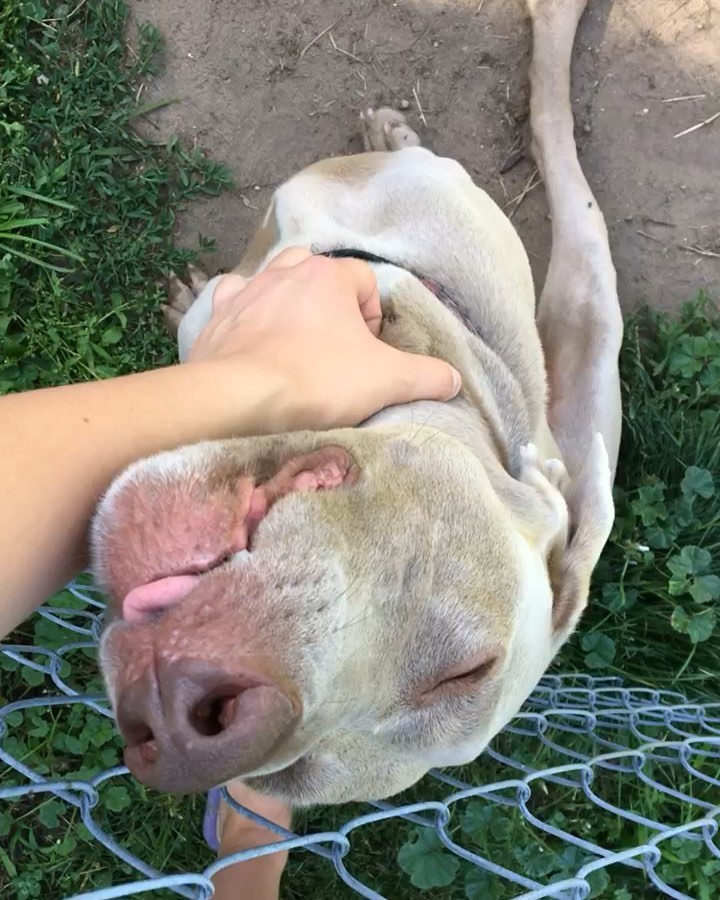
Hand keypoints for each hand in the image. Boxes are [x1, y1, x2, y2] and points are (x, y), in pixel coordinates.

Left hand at [187, 247, 460, 428]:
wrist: (240, 397)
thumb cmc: (318, 380)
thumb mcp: (386, 380)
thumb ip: (425, 376)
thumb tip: (454, 379)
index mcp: (329, 276)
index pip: (364, 279)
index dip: (373, 314)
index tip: (369, 350)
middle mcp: (286, 271)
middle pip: (317, 270)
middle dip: (329, 298)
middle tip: (335, 341)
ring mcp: (248, 290)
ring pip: (274, 277)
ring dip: (287, 297)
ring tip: (295, 337)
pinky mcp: (218, 315)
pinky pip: (234, 299)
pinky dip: (244, 311)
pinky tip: (251, 335)